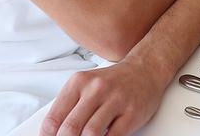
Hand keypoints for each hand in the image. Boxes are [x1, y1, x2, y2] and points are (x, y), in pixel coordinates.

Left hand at [40, 59, 163, 135]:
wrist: (145, 70)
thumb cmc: (113, 82)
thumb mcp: (86, 86)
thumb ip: (70, 107)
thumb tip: (54, 133)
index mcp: (78, 82)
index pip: (54, 118)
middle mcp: (96, 89)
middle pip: (70, 128)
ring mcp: (115, 100)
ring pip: (90, 133)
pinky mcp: (132, 112)